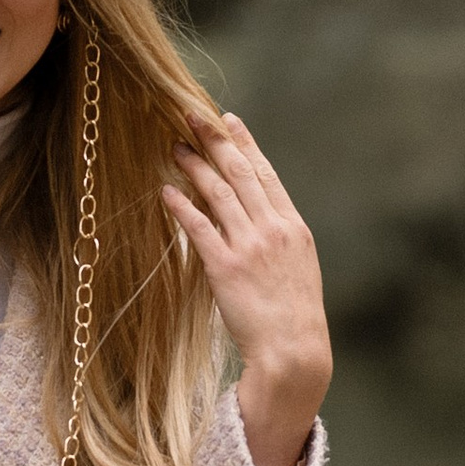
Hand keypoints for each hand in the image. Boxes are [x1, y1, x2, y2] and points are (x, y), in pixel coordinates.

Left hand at [159, 112, 331, 465]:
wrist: (294, 351)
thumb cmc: (294, 316)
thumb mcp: (299, 268)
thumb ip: (279, 239)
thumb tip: (258, 217)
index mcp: (294, 227)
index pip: (266, 173)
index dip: (244, 143)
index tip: (228, 119)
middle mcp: (273, 229)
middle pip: (240, 173)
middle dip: (214, 140)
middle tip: (191, 114)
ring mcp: (250, 247)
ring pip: (219, 194)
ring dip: (194, 167)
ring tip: (174, 147)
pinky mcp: (226, 269)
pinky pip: (199, 228)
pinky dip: (182, 206)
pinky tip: (166, 191)